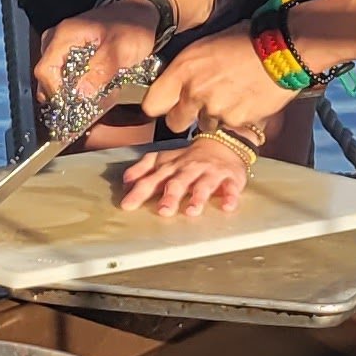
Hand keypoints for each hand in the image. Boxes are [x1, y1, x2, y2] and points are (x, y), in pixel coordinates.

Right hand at [30, 0, 167, 115]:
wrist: (140, 14)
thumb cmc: (131, 27)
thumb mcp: (120, 49)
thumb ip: (101, 70)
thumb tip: (81, 93)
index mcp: (65, 35)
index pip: (45, 70)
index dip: (55, 91)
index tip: (71, 105)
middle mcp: (56, 39)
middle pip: (46, 75)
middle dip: (60, 94)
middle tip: (79, 109)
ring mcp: (60, 44)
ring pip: (53, 75)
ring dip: (66, 91)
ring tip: (83, 103)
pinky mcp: (68, 51)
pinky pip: (62, 72)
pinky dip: (71, 84)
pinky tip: (85, 92)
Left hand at [116, 131, 253, 218]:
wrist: (223, 143)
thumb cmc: (189, 158)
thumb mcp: (164, 160)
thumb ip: (144, 170)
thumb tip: (125, 181)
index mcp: (170, 168)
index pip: (152, 180)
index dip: (139, 192)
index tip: (127, 205)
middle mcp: (189, 169)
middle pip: (178, 183)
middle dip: (171, 196)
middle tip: (163, 210)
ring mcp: (210, 173)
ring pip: (204, 185)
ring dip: (198, 197)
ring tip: (192, 211)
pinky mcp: (231, 177)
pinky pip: (231, 187)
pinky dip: (230, 196)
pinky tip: (228, 206)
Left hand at [138, 26, 304, 141]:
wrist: (282, 48)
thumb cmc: (244, 40)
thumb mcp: (205, 46)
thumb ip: (186, 70)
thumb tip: (176, 85)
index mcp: (183, 69)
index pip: (152, 105)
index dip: (159, 106)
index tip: (167, 104)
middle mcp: (194, 92)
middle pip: (174, 123)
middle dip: (185, 116)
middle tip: (201, 104)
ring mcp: (215, 109)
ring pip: (204, 126)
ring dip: (213, 117)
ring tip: (231, 96)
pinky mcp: (236, 121)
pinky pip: (228, 126)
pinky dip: (235, 118)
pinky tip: (246, 100)